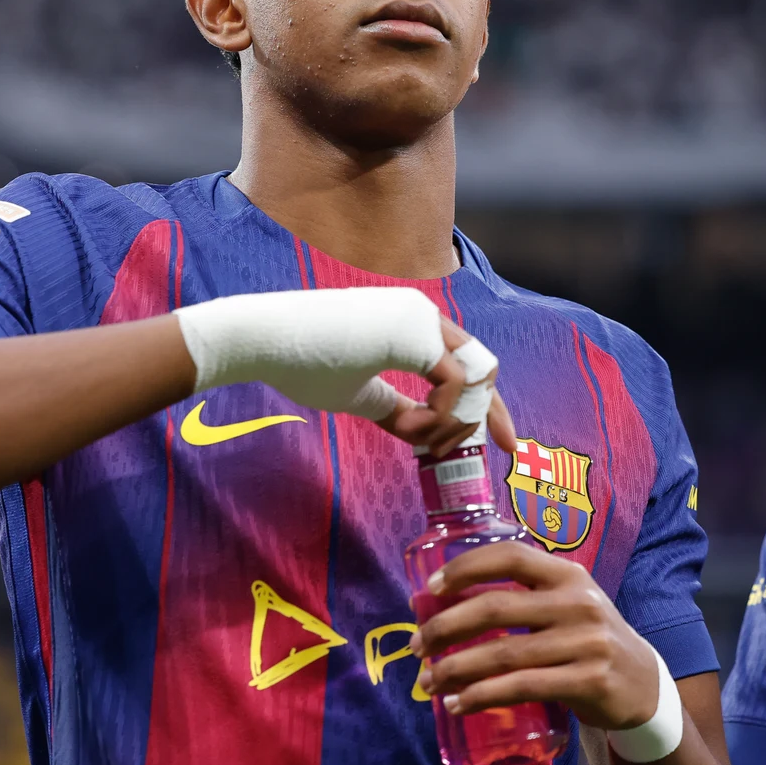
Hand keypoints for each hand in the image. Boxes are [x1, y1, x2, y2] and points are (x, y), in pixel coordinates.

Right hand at [173, 288, 515, 455]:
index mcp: (413, 325)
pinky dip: (441, 415)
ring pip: (472, 378)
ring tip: (423, 440)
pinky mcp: (412, 333)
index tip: (496, 441)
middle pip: (482, 367)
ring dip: (456, 421)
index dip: (484, 404)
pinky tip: (414, 429)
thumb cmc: (303, 363)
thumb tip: (425, 437)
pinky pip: (453, 383)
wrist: (262, 340)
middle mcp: (424, 315)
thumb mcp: (360, 395)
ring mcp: (420, 319)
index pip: (465, 364)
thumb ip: (397, 409)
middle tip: (503, 448)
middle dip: (492, 413)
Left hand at [409, 540, 658, 730]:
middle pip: (496, 608)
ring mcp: (586, 642)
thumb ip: (522, 596)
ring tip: (428, 682)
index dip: (467, 567)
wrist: (643, 683)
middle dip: (446, 627)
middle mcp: (578, 603)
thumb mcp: (566, 603)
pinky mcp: (589, 680)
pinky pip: (522, 688)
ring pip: (503, 654)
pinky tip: (459, 705)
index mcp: (568, 574)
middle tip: (417, 646)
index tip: (431, 588)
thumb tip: (442, 603)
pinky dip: (483, 697)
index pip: (511, 556)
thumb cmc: (587, 638)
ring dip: (456, 669)